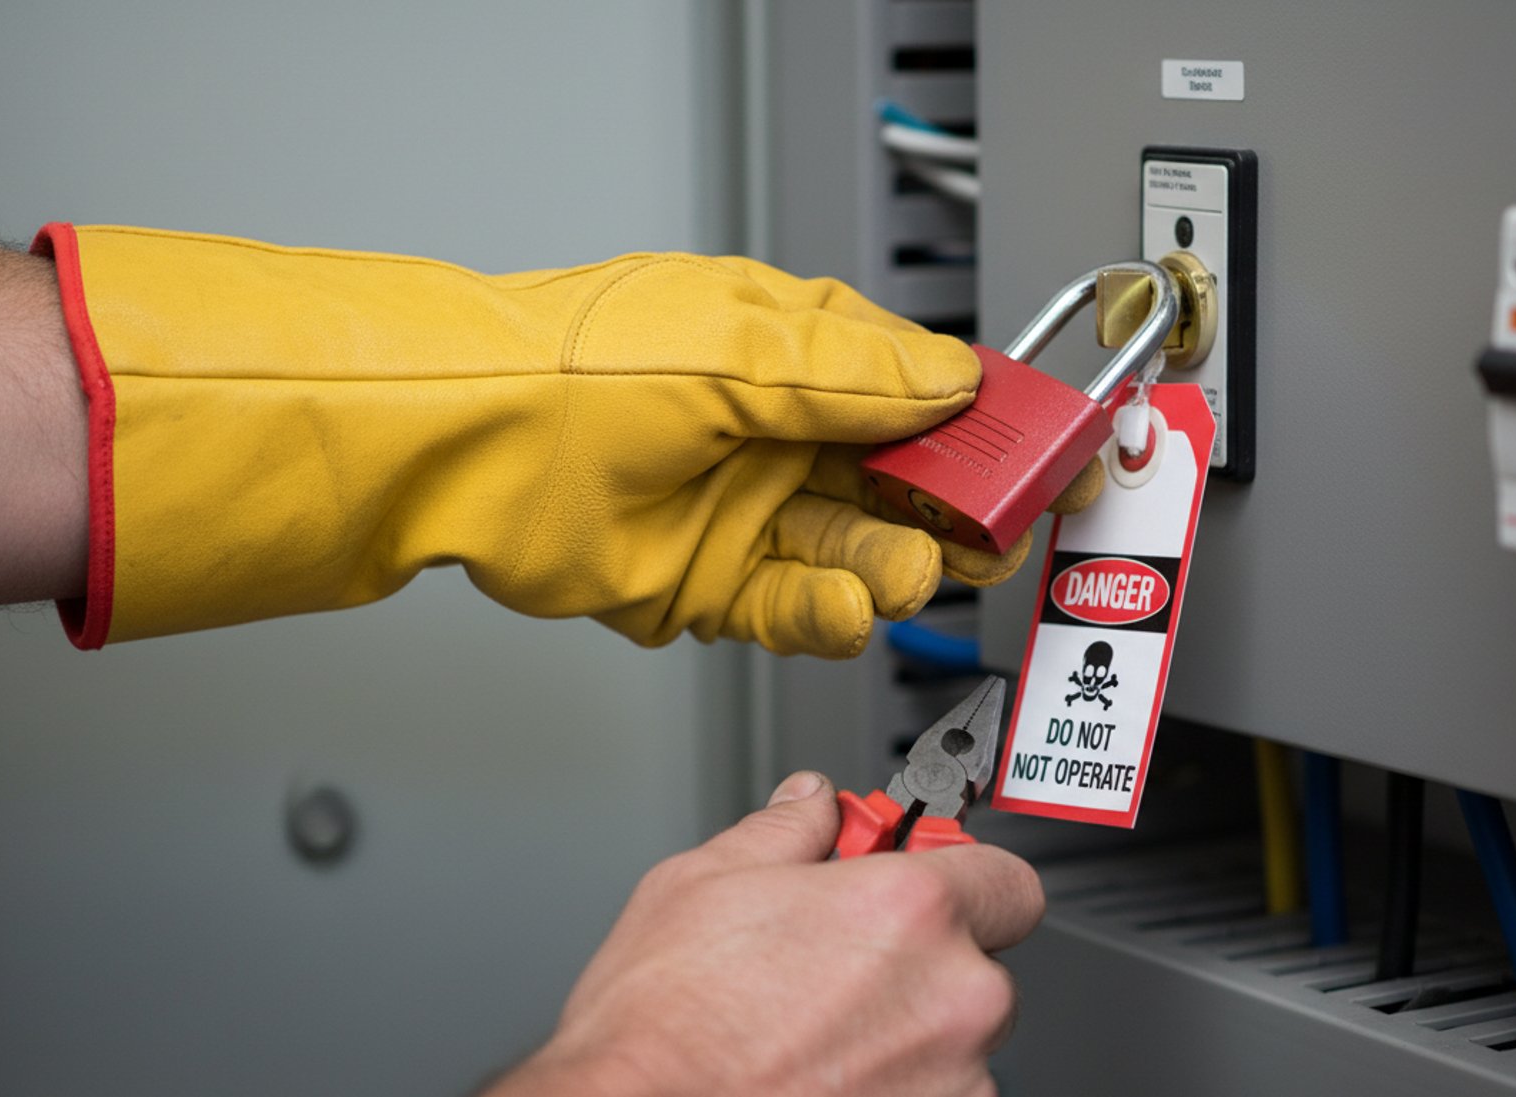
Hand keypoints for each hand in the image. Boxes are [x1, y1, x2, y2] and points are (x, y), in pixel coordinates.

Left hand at [34, 230, 1098, 654]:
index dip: (993, 429)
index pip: (925, 394)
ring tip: (894, 569)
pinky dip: (824, 617)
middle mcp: (777, 435)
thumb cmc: (573, 368)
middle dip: (960, 513)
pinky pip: (795, 612)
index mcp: (794, 355)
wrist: (466, 448)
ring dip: (889, 570)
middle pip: (909, 488)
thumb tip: (954, 380)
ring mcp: (746, 514)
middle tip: (994, 530)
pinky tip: (835, 606)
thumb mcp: (739, 347)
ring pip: (860, 557)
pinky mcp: (711, 589)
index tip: (1049, 457)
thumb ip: (859, 375)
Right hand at [489, 771, 1044, 1096]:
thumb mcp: (702, 883)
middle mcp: (953, 998)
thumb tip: (809, 804)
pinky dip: (893, 1091)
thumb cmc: (663, 1028)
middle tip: (841, 971)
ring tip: (816, 1039)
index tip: (931, 888)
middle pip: (978, 966)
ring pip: (955, 1044)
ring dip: (908, 1038)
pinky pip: (934, 1096)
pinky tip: (820, 1080)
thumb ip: (785, 831)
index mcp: (911, 910)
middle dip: (922, 964)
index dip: (965, 881)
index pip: (1006, 879)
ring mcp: (952, 1081)